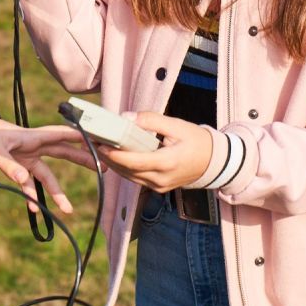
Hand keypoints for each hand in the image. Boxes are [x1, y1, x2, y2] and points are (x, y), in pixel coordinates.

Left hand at [0, 116, 93, 213]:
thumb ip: (9, 166)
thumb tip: (24, 180)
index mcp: (33, 137)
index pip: (62, 135)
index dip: (81, 137)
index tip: (100, 139)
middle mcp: (35, 146)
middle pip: (64, 154)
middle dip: (82, 161)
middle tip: (103, 168)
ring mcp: (29, 157)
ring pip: (48, 174)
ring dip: (58, 191)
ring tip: (68, 209)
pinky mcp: (20, 166)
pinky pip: (30, 183)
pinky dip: (32, 195)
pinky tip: (34, 209)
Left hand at [97, 112, 211, 192]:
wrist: (214, 161)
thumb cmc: (197, 141)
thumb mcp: (177, 125)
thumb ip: (151, 121)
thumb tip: (126, 117)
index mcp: (166, 163)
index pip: (133, 161)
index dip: (113, 154)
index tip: (98, 143)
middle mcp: (160, 179)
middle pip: (126, 170)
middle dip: (106, 156)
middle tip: (90, 142)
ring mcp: (158, 186)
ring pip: (128, 176)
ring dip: (112, 163)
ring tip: (97, 146)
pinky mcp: (157, 188)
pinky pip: (135, 178)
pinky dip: (123, 167)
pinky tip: (114, 155)